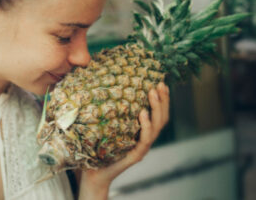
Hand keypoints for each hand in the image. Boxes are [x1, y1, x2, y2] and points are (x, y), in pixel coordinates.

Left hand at [78, 82, 169, 198]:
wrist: (93, 173)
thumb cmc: (97, 148)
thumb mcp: (106, 125)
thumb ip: (110, 110)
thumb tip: (103, 83)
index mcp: (141, 131)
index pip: (158, 113)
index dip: (162, 99)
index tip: (161, 82)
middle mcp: (145, 139)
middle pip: (162, 118)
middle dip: (163, 100)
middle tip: (159, 84)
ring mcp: (142, 148)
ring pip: (156, 127)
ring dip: (156, 108)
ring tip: (152, 93)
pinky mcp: (136, 155)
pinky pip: (145, 139)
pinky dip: (146, 125)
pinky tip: (143, 113)